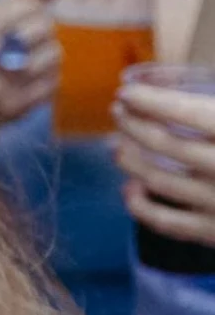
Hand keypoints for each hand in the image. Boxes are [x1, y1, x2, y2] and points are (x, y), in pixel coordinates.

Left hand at [116, 83, 214, 244]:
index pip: (185, 111)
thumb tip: (196, 92)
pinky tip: (130, 190)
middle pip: (163, 143)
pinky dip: (140, 206)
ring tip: (117, 146)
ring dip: (129, 160)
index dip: (149, 100)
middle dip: (132, 124)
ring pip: (157, 180)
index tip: (126, 92)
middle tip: (117, 112)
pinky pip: (166, 222)